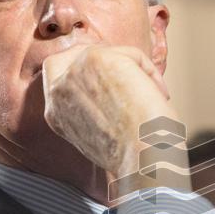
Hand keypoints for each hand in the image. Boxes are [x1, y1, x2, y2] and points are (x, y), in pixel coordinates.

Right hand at [42, 45, 185, 195]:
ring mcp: (74, 72)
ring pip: (110, 53)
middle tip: (135, 76)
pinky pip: (131, 54)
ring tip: (152, 97)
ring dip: (136, 71)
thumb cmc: (134, 157)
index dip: (89, 71)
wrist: (143, 160)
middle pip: (79, 53)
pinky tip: (158, 95)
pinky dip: (150, 72)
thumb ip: (93, 108)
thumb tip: (114, 86)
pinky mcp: (96, 59)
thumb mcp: (99, 134)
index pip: (58, 73)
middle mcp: (58, 91)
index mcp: (56, 113)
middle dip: (108, 59)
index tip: (115, 81)